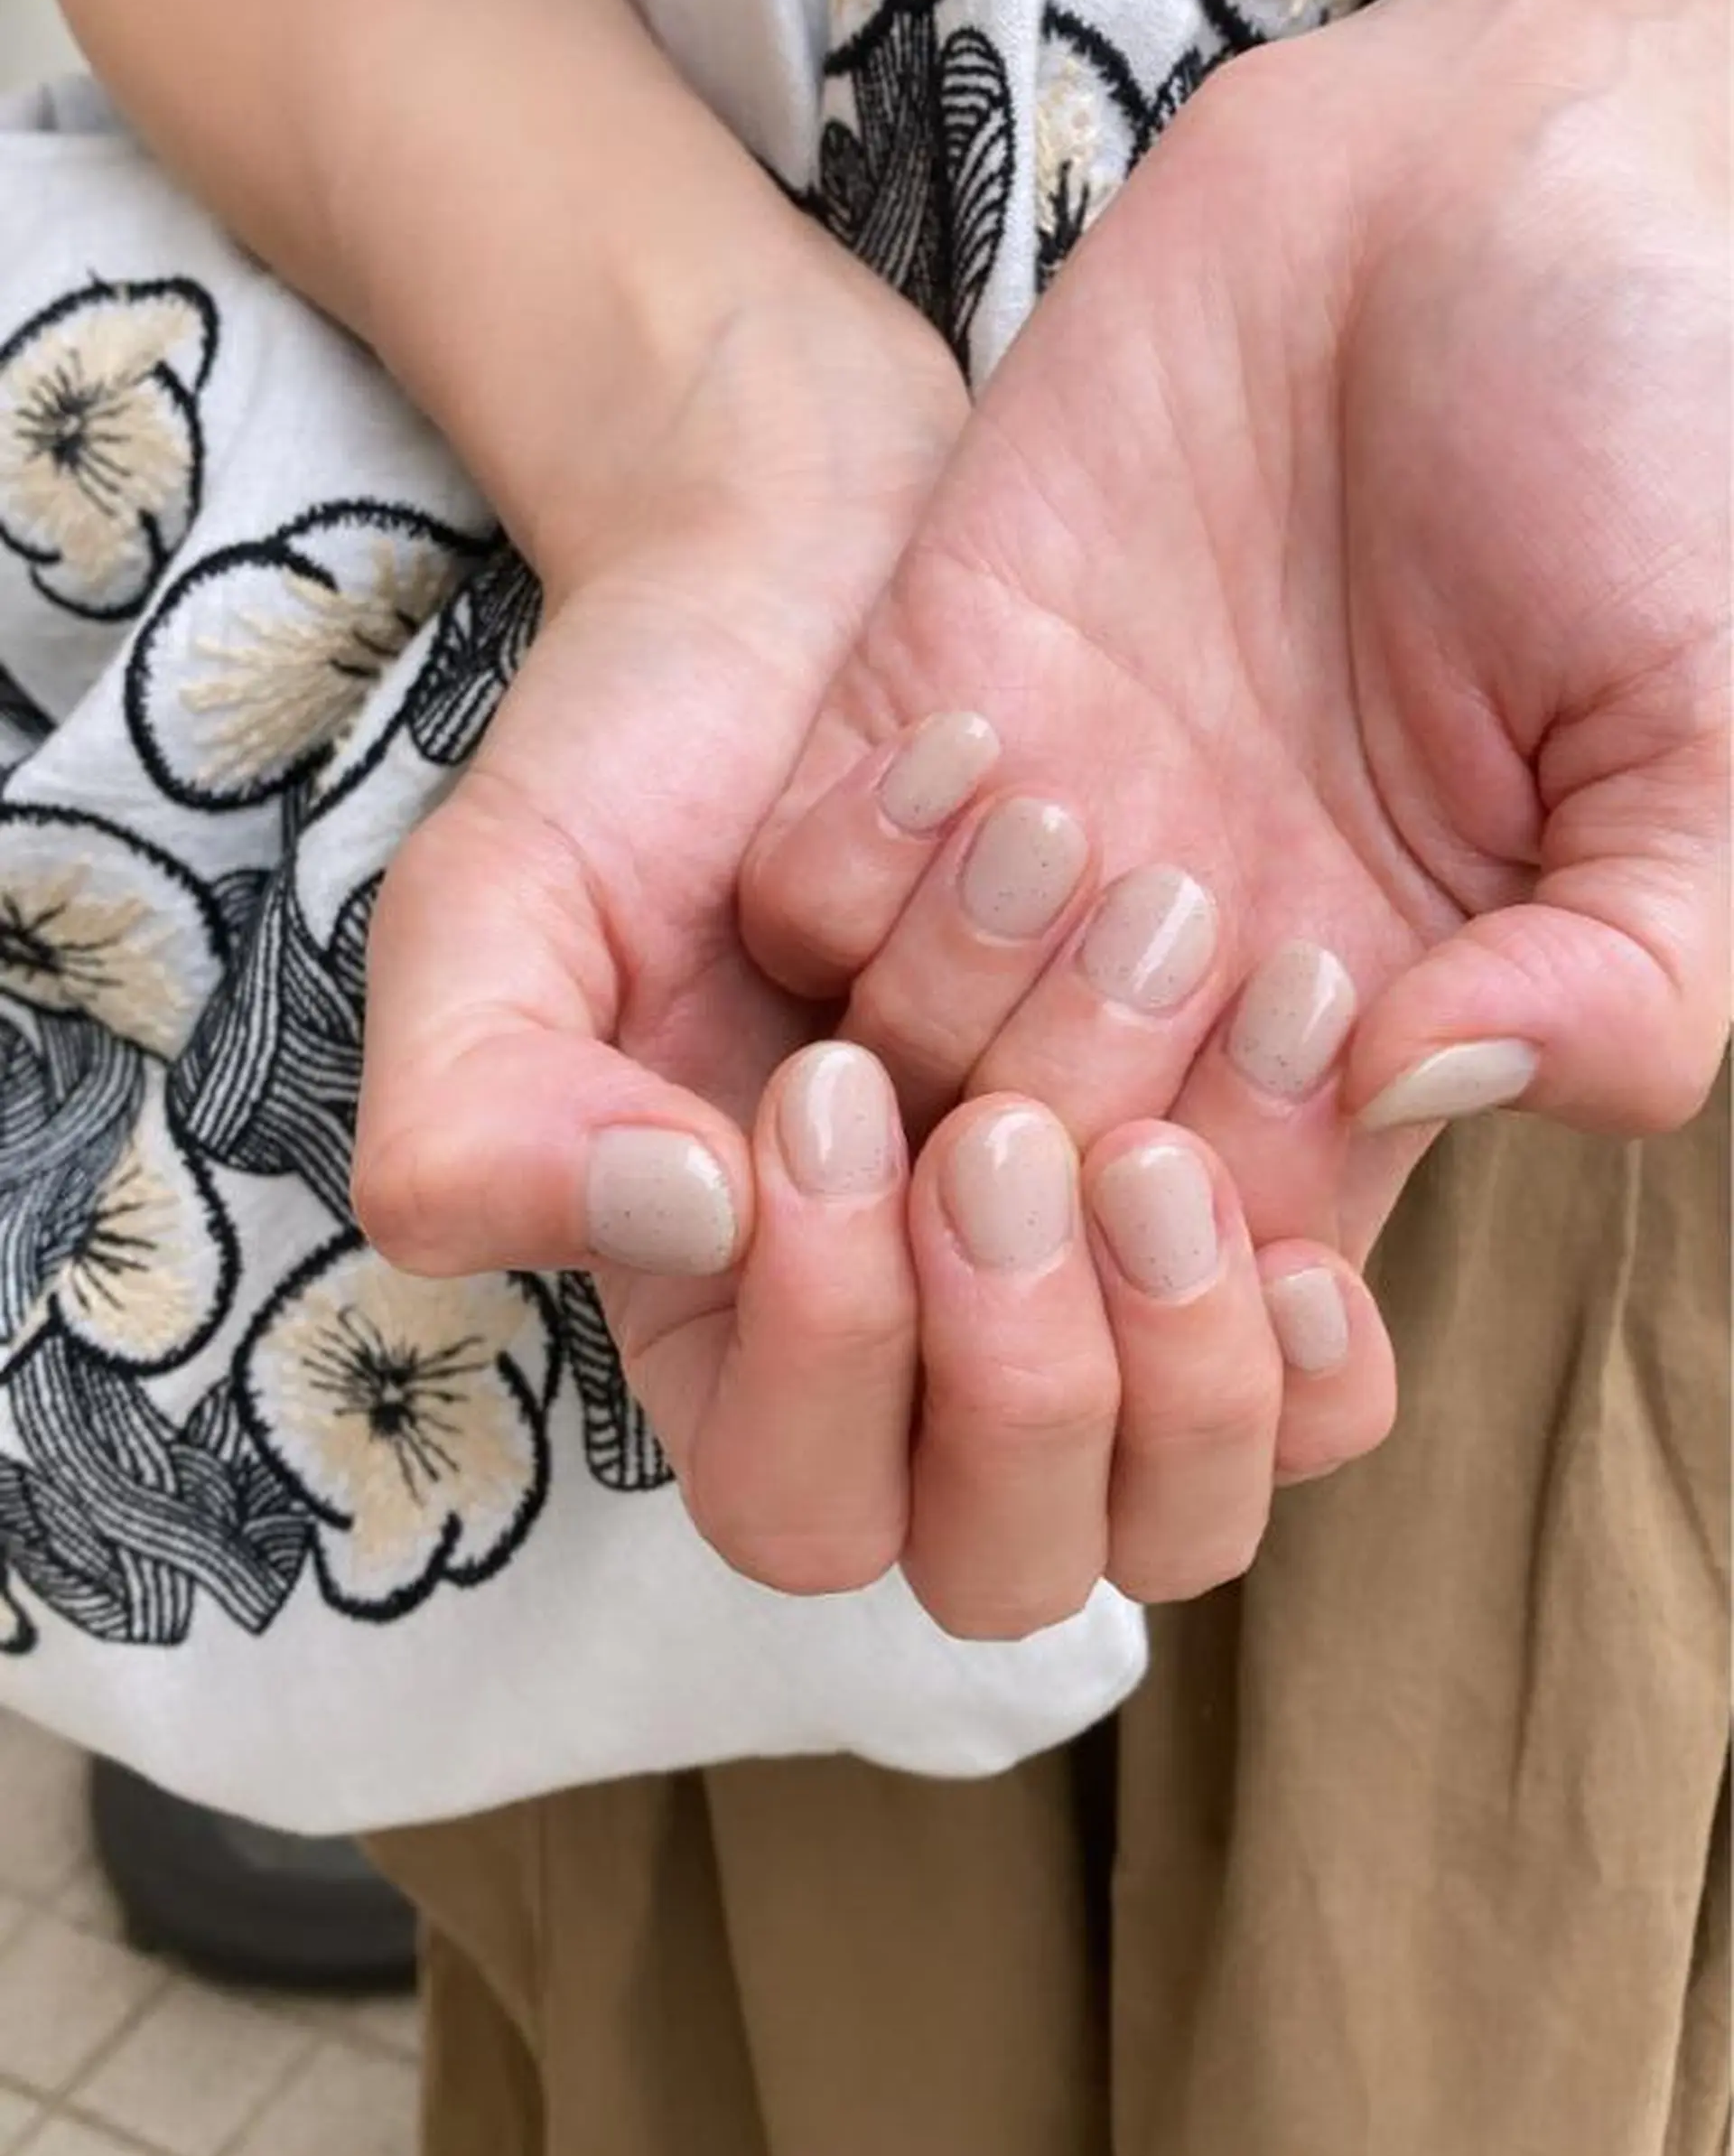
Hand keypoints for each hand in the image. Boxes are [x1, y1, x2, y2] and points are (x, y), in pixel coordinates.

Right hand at [349, 238, 1392, 1622]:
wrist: (844, 595)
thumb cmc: (651, 766)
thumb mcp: (499, 913)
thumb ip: (483, 1108)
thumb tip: (685, 1230)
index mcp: (731, 1333)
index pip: (797, 1498)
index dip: (833, 1351)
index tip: (825, 1089)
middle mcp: (923, 1364)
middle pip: (1008, 1560)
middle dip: (1026, 1367)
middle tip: (1007, 1131)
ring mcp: (1090, 1304)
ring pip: (1178, 1505)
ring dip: (1183, 1323)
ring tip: (1154, 1092)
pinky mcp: (1232, 1216)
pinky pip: (1314, 1395)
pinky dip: (1310, 1326)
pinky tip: (1285, 1165)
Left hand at [742, 0, 1730, 1265]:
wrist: (1488, 171)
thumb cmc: (1650, 431)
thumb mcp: (1707, 725)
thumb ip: (1628, 965)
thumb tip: (1424, 1094)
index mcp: (1385, 1010)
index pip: (1243, 1258)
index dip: (1221, 1247)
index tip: (1276, 1095)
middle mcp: (1194, 957)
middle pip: (1045, 1195)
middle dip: (1078, 1118)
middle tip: (1183, 919)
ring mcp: (1048, 830)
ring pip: (905, 1065)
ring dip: (960, 993)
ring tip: (1090, 817)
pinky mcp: (928, 696)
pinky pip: (801, 888)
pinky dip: (851, 864)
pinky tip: (978, 739)